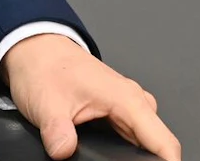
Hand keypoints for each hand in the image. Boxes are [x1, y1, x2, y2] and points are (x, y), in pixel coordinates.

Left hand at [2, 34, 181, 160]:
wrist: (34, 48)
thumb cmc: (43, 68)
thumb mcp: (46, 104)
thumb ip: (58, 132)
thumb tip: (64, 153)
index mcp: (127, 99)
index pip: (165, 144)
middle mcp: (134, 101)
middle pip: (159, 145)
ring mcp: (127, 105)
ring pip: (147, 141)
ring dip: (140, 158)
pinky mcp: (117, 111)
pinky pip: (134, 136)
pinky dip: (130, 150)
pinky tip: (116, 158)